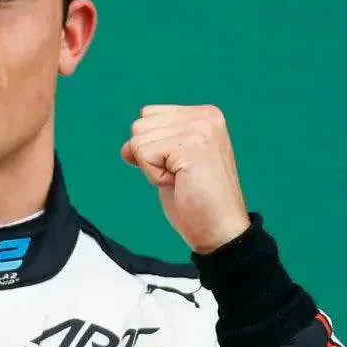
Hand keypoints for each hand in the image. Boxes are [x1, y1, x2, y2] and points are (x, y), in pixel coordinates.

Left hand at [120, 104, 250, 254]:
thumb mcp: (173, 163)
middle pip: (140, 125)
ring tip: (181, 180)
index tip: (179, 167)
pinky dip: (154, 176)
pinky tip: (180, 184)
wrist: (220, 231)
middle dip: (150, 157)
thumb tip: (126, 147)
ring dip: (152, 168)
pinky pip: (143, 154)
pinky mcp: (190, 145)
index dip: (151, 148)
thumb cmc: (196, 201)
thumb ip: (155, 143)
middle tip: (181, 176)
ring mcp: (200, 129)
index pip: (148, 115)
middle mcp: (205, 117)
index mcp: (204, 115)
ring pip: (139, 140)